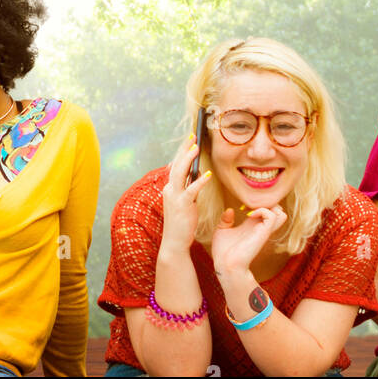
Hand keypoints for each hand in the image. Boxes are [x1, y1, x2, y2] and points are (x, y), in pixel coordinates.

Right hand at [158, 136, 210, 253]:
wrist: (174, 243)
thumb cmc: (181, 223)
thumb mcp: (184, 202)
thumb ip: (188, 188)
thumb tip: (196, 175)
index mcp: (170, 188)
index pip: (176, 165)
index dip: (182, 151)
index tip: (190, 140)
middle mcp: (169, 190)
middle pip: (176, 164)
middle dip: (184, 149)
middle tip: (193, 136)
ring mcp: (174, 197)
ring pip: (180, 173)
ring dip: (188, 159)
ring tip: (196, 147)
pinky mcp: (182, 205)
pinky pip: (191, 190)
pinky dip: (199, 181)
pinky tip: (208, 174)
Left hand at [210, 206, 286, 278]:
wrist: (225, 265)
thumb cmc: (222, 252)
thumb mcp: (222, 231)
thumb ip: (226, 220)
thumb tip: (230, 209)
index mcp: (251, 225)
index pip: (266, 210)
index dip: (257, 202)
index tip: (243, 204)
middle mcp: (260, 227)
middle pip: (278, 211)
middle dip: (267, 202)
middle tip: (251, 204)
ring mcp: (263, 230)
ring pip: (280, 213)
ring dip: (269, 206)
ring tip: (253, 208)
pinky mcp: (263, 233)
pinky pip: (272, 216)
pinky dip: (263, 210)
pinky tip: (250, 214)